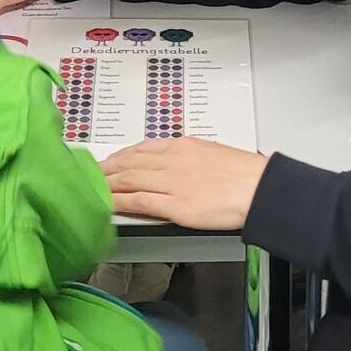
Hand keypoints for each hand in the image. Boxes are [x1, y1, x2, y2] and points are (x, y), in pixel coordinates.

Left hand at [102, 139, 269, 230]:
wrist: (260, 188)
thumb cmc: (243, 174)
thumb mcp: (210, 153)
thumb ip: (187, 157)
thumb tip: (174, 164)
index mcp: (181, 146)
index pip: (141, 149)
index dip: (120, 156)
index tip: (109, 161)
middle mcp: (171, 160)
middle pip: (129, 163)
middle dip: (107, 169)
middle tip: (91, 174)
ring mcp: (171, 182)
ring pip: (128, 179)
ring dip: (107, 184)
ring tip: (92, 188)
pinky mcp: (175, 204)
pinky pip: (138, 200)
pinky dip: (119, 201)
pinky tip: (107, 203)